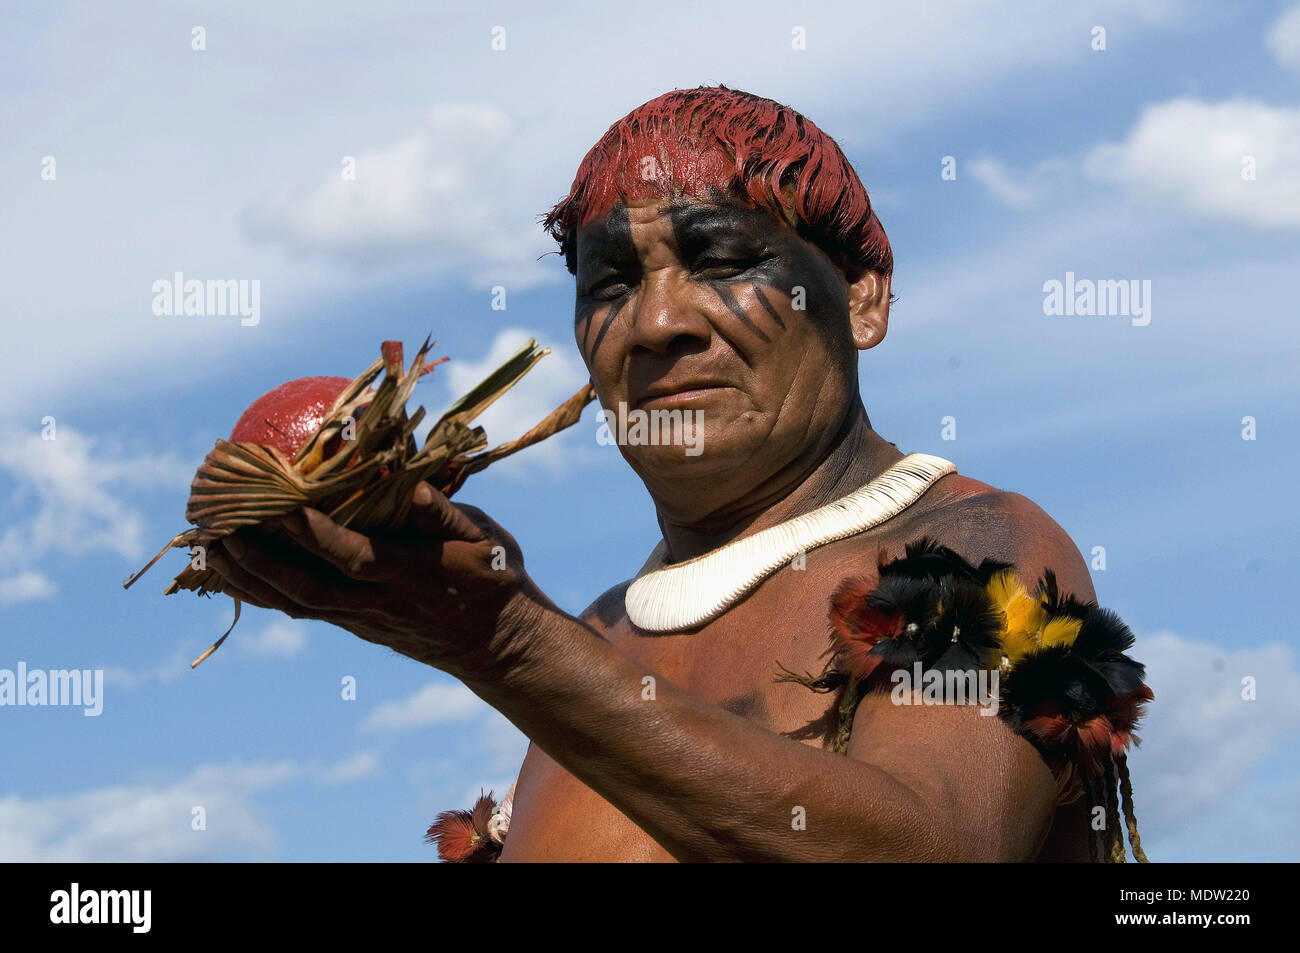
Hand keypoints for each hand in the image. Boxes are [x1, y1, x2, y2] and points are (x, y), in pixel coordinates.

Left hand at [206, 482, 552, 678]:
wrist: (496, 644)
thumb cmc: (495, 579)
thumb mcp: (488, 541)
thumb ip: (449, 516)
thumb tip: (418, 489)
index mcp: (412, 575)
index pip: (353, 556)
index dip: (314, 534)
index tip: (278, 503)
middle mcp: (378, 602)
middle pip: (307, 585)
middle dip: (259, 557)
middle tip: (218, 524)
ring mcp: (361, 618)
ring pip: (294, 601)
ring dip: (248, 576)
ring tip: (207, 545)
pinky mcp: (352, 623)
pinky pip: (297, 608)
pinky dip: (259, 592)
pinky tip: (229, 572)